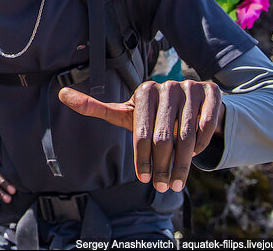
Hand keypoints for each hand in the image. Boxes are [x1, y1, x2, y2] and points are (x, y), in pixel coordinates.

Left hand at [59, 80, 224, 192]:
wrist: (191, 105)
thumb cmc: (152, 116)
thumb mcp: (126, 114)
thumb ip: (96, 107)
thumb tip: (60, 93)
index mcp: (144, 91)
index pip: (140, 133)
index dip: (142, 159)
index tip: (143, 179)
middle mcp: (167, 86)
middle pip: (164, 138)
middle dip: (162, 167)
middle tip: (161, 186)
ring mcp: (191, 88)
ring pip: (187, 136)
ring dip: (183, 164)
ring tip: (176, 182)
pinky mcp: (212, 93)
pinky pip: (207, 126)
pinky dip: (202, 145)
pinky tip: (196, 155)